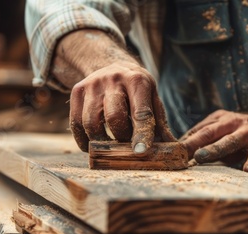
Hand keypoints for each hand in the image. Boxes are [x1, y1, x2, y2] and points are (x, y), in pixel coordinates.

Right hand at [50, 30, 175, 152]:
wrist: (113, 66)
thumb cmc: (138, 90)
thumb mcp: (153, 99)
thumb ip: (159, 124)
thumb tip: (170, 149)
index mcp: (137, 81)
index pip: (140, 112)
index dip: (141, 134)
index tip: (140, 152)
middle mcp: (113, 79)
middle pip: (114, 117)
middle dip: (121, 137)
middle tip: (125, 142)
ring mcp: (92, 85)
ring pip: (91, 123)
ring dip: (101, 141)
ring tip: (110, 143)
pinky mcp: (77, 91)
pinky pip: (76, 124)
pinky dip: (84, 141)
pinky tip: (94, 143)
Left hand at [181, 110, 247, 172]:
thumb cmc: (240, 133)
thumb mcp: (221, 131)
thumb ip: (203, 140)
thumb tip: (178, 154)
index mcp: (218, 119)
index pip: (197, 131)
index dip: (182, 142)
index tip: (168, 152)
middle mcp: (231, 123)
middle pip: (208, 133)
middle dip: (191, 143)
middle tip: (177, 153)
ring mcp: (247, 132)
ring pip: (229, 141)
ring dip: (213, 149)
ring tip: (200, 157)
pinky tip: (247, 171)